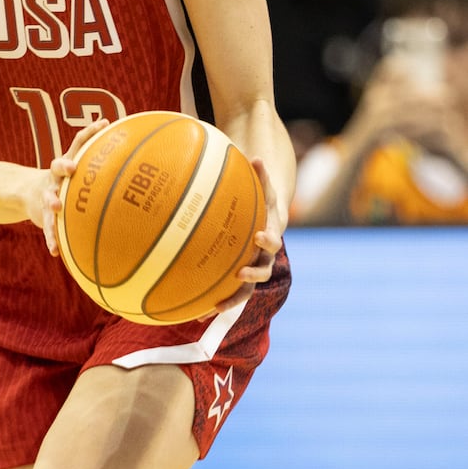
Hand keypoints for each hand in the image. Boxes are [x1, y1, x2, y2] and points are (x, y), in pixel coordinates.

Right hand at [32, 119, 108, 256]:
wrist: (27, 193)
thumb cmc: (66, 182)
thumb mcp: (80, 171)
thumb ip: (104, 169)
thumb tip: (144, 166)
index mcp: (69, 162)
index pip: (79, 142)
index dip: (90, 131)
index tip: (105, 123)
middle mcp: (56, 175)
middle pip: (57, 165)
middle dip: (64, 165)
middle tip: (72, 168)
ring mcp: (47, 193)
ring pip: (48, 196)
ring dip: (52, 201)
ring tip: (56, 206)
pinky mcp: (42, 213)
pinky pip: (47, 226)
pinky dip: (51, 237)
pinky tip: (55, 251)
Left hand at [211, 157, 282, 314]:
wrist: (265, 224)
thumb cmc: (260, 202)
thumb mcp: (263, 189)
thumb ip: (260, 176)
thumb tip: (255, 155)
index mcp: (270, 236)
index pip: (273, 240)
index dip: (268, 240)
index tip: (258, 236)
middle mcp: (263, 258)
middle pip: (263, 271)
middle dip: (253, 274)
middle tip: (240, 273)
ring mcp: (251, 272)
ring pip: (245, 291)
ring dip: (232, 299)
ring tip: (215, 307)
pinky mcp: (237, 281)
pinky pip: (227, 294)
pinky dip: (213, 303)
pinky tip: (194, 313)